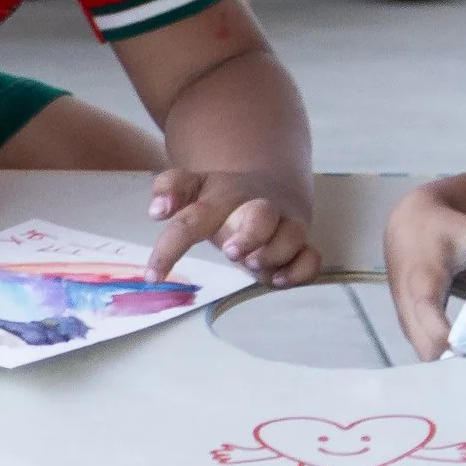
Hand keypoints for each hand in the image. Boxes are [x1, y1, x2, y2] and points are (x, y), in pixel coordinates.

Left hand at [148, 170, 320, 286]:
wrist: (269, 184)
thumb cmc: (222, 198)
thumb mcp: (194, 186)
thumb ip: (170, 189)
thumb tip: (156, 210)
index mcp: (222, 197)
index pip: (192, 219)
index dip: (171, 247)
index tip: (153, 276)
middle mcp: (257, 209)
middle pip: (262, 215)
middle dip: (251, 234)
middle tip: (231, 252)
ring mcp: (283, 226)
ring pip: (292, 234)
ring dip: (275, 253)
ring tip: (254, 265)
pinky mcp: (301, 244)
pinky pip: (312, 258)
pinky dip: (301, 270)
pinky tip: (279, 280)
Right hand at [384, 186, 465, 361]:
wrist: (405, 223)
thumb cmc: (441, 228)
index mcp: (423, 285)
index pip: (434, 329)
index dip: (458, 347)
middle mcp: (408, 308)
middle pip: (429, 355)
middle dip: (457, 364)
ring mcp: (405, 319)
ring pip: (424, 358)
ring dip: (450, 363)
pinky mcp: (408, 324)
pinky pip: (424, 350)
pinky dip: (443, 356)